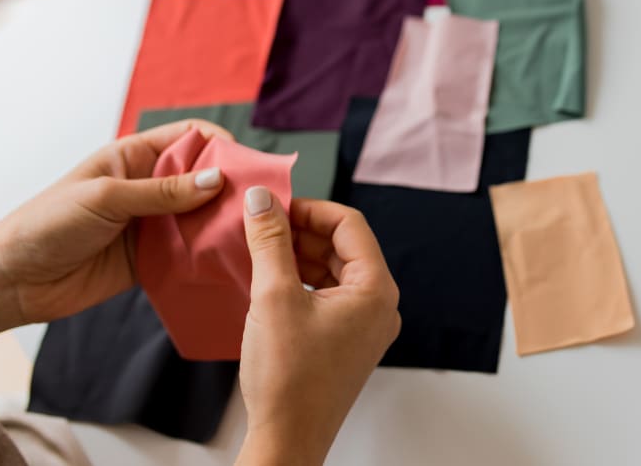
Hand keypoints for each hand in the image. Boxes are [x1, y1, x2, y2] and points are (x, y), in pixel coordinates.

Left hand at [0, 120, 232, 334]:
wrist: (14, 280)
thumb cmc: (47, 224)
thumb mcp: (107, 198)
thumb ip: (163, 191)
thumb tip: (217, 179)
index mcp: (134, 157)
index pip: (190, 138)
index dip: (221, 145)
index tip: (246, 164)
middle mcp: (149, 187)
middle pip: (203, 178)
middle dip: (230, 188)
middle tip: (258, 205)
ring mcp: (152, 223)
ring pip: (202, 216)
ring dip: (222, 223)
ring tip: (249, 234)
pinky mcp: (153, 258)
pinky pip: (189, 251)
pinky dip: (208, 254)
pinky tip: (227, 259)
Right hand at [236, 188, 399, 465]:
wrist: (287, 440)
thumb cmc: (288, 378)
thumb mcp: (273, 296)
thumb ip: (270, 241)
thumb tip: (261, 200)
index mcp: (376, 290)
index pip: (350, 224)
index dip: (310, 209)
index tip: (275, 205)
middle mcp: (379, 305)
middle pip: (343, 246)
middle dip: (302, 231)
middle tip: (262, 224)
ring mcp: (365, 325)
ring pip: (334, 270)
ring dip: (299, 255)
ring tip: (261, 249)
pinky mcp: (347, 341)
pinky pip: (329, 295)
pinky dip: (301, 281)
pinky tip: (271, 279)